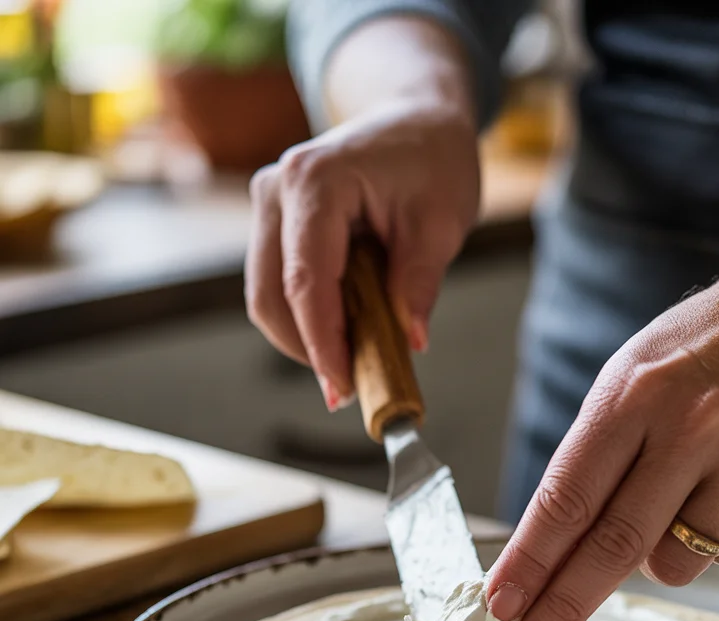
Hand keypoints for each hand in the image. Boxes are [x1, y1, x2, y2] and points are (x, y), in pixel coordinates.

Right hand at [245, 96, 478, 408]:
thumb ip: (420, 281)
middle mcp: (276, 190)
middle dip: (307, 349)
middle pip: (268, 295)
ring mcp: (269, 206)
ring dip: (305, 338)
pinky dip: (307, 319)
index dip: (321, 342)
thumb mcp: (441, 222)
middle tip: (352, 389)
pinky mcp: (274, 224)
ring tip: (356, 363)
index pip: (306, 280)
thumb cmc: (432, 161)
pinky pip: (278, 286)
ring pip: (266, 296)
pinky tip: (346, 334)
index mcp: (315, 182)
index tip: (342, 388)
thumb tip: (411, 341)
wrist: (415, 121)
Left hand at [486, 262, 718, 620]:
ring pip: (675, 563)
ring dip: (657, 554)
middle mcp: (694, 429)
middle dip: (564, 606)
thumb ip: (594, 462)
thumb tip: (555, 556)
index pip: (568, 498)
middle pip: (615, 545)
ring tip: (678, 492)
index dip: (531, 561)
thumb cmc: (697, 356)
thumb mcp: (627, 380)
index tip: (501, 605)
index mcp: (635, 396)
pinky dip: (711, 538)